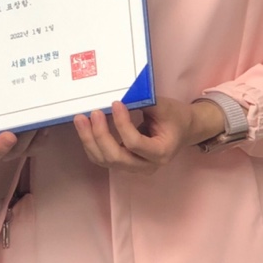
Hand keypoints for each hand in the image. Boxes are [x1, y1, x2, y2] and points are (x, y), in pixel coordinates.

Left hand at [73, 98, 223, 175]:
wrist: (182, 130)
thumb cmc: (175, 117)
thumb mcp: (164, 106)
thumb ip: (142, 102)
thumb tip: (117, 95)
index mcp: (160, 152)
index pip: (134, 143)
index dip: (122, 124)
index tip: (116, 103)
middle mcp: (146, 165)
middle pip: (116, 157)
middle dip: (100, 135)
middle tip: (93, 112)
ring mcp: (133, 167)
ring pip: (105, 160)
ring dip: (89, 140)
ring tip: (80, 119)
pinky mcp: (123, 164)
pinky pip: (102, 158)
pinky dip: (90, 144)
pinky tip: (84, 127)